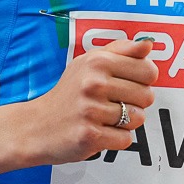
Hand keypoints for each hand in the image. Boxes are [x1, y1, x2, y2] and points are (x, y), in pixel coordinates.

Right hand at [23, 36, 157, 164]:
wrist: (35, 126)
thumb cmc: (68, 94)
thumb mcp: (88, 63)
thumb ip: (121, 51)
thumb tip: (148, 44)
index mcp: (97, 61)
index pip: (148, 71)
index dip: (142, 81)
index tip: (126, 85)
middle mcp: (94, 83)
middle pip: (147, 96)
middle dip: (134, 103)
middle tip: (111, 104)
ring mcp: (91, 110)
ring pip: (138, 119)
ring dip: (125, 123)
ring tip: (103, 118)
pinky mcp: (90, 135)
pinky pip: (125, 139)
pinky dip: (115, 139)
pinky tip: (98, 131)